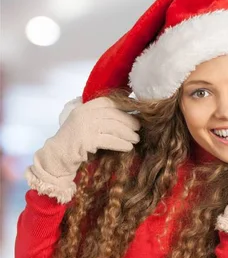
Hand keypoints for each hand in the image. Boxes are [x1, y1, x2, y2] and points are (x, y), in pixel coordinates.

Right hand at [25, 96, 140, 202]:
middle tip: (138, 128)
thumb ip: (100, 115)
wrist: (58, 155)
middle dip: (129, 121)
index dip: (123, 106)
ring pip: (114, 127)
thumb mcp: (85, 121)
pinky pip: (110, 140)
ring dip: (128, 134)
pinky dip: (121, 144)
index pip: (108, 102)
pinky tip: (128, 147)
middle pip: (113, 115)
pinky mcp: (87, 140)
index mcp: (84, 107)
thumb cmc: (76, 140)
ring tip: (136, 139)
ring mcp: (84, 127)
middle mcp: (84, 114)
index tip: (135, 111)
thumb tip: (126, 111)